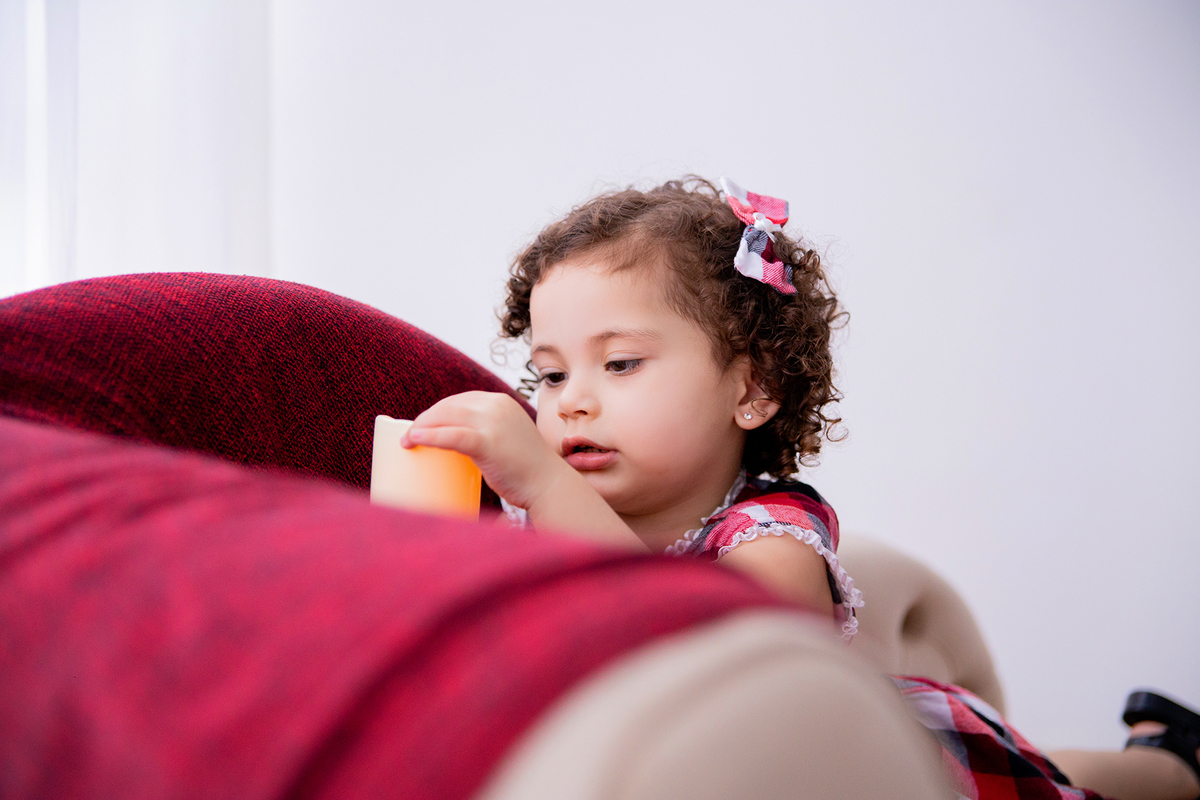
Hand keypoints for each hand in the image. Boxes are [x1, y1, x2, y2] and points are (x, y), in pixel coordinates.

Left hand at [402, 391, 567, 511]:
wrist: (548, 485)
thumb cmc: (525, 469)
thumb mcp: (506, 438)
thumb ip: (485, 432)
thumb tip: (455, 439)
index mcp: (500, 402)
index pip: (458, 401)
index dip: (435, 413)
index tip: (421, 428)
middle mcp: (496, 406)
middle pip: (448, 407)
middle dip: (423, 420)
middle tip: (408, 437)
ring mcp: (493, 422)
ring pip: (446, 417)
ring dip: (420, 427)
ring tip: (407, 442)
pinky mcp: (489, 442)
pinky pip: (452, 436)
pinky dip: (430, 437)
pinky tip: (414, 440)